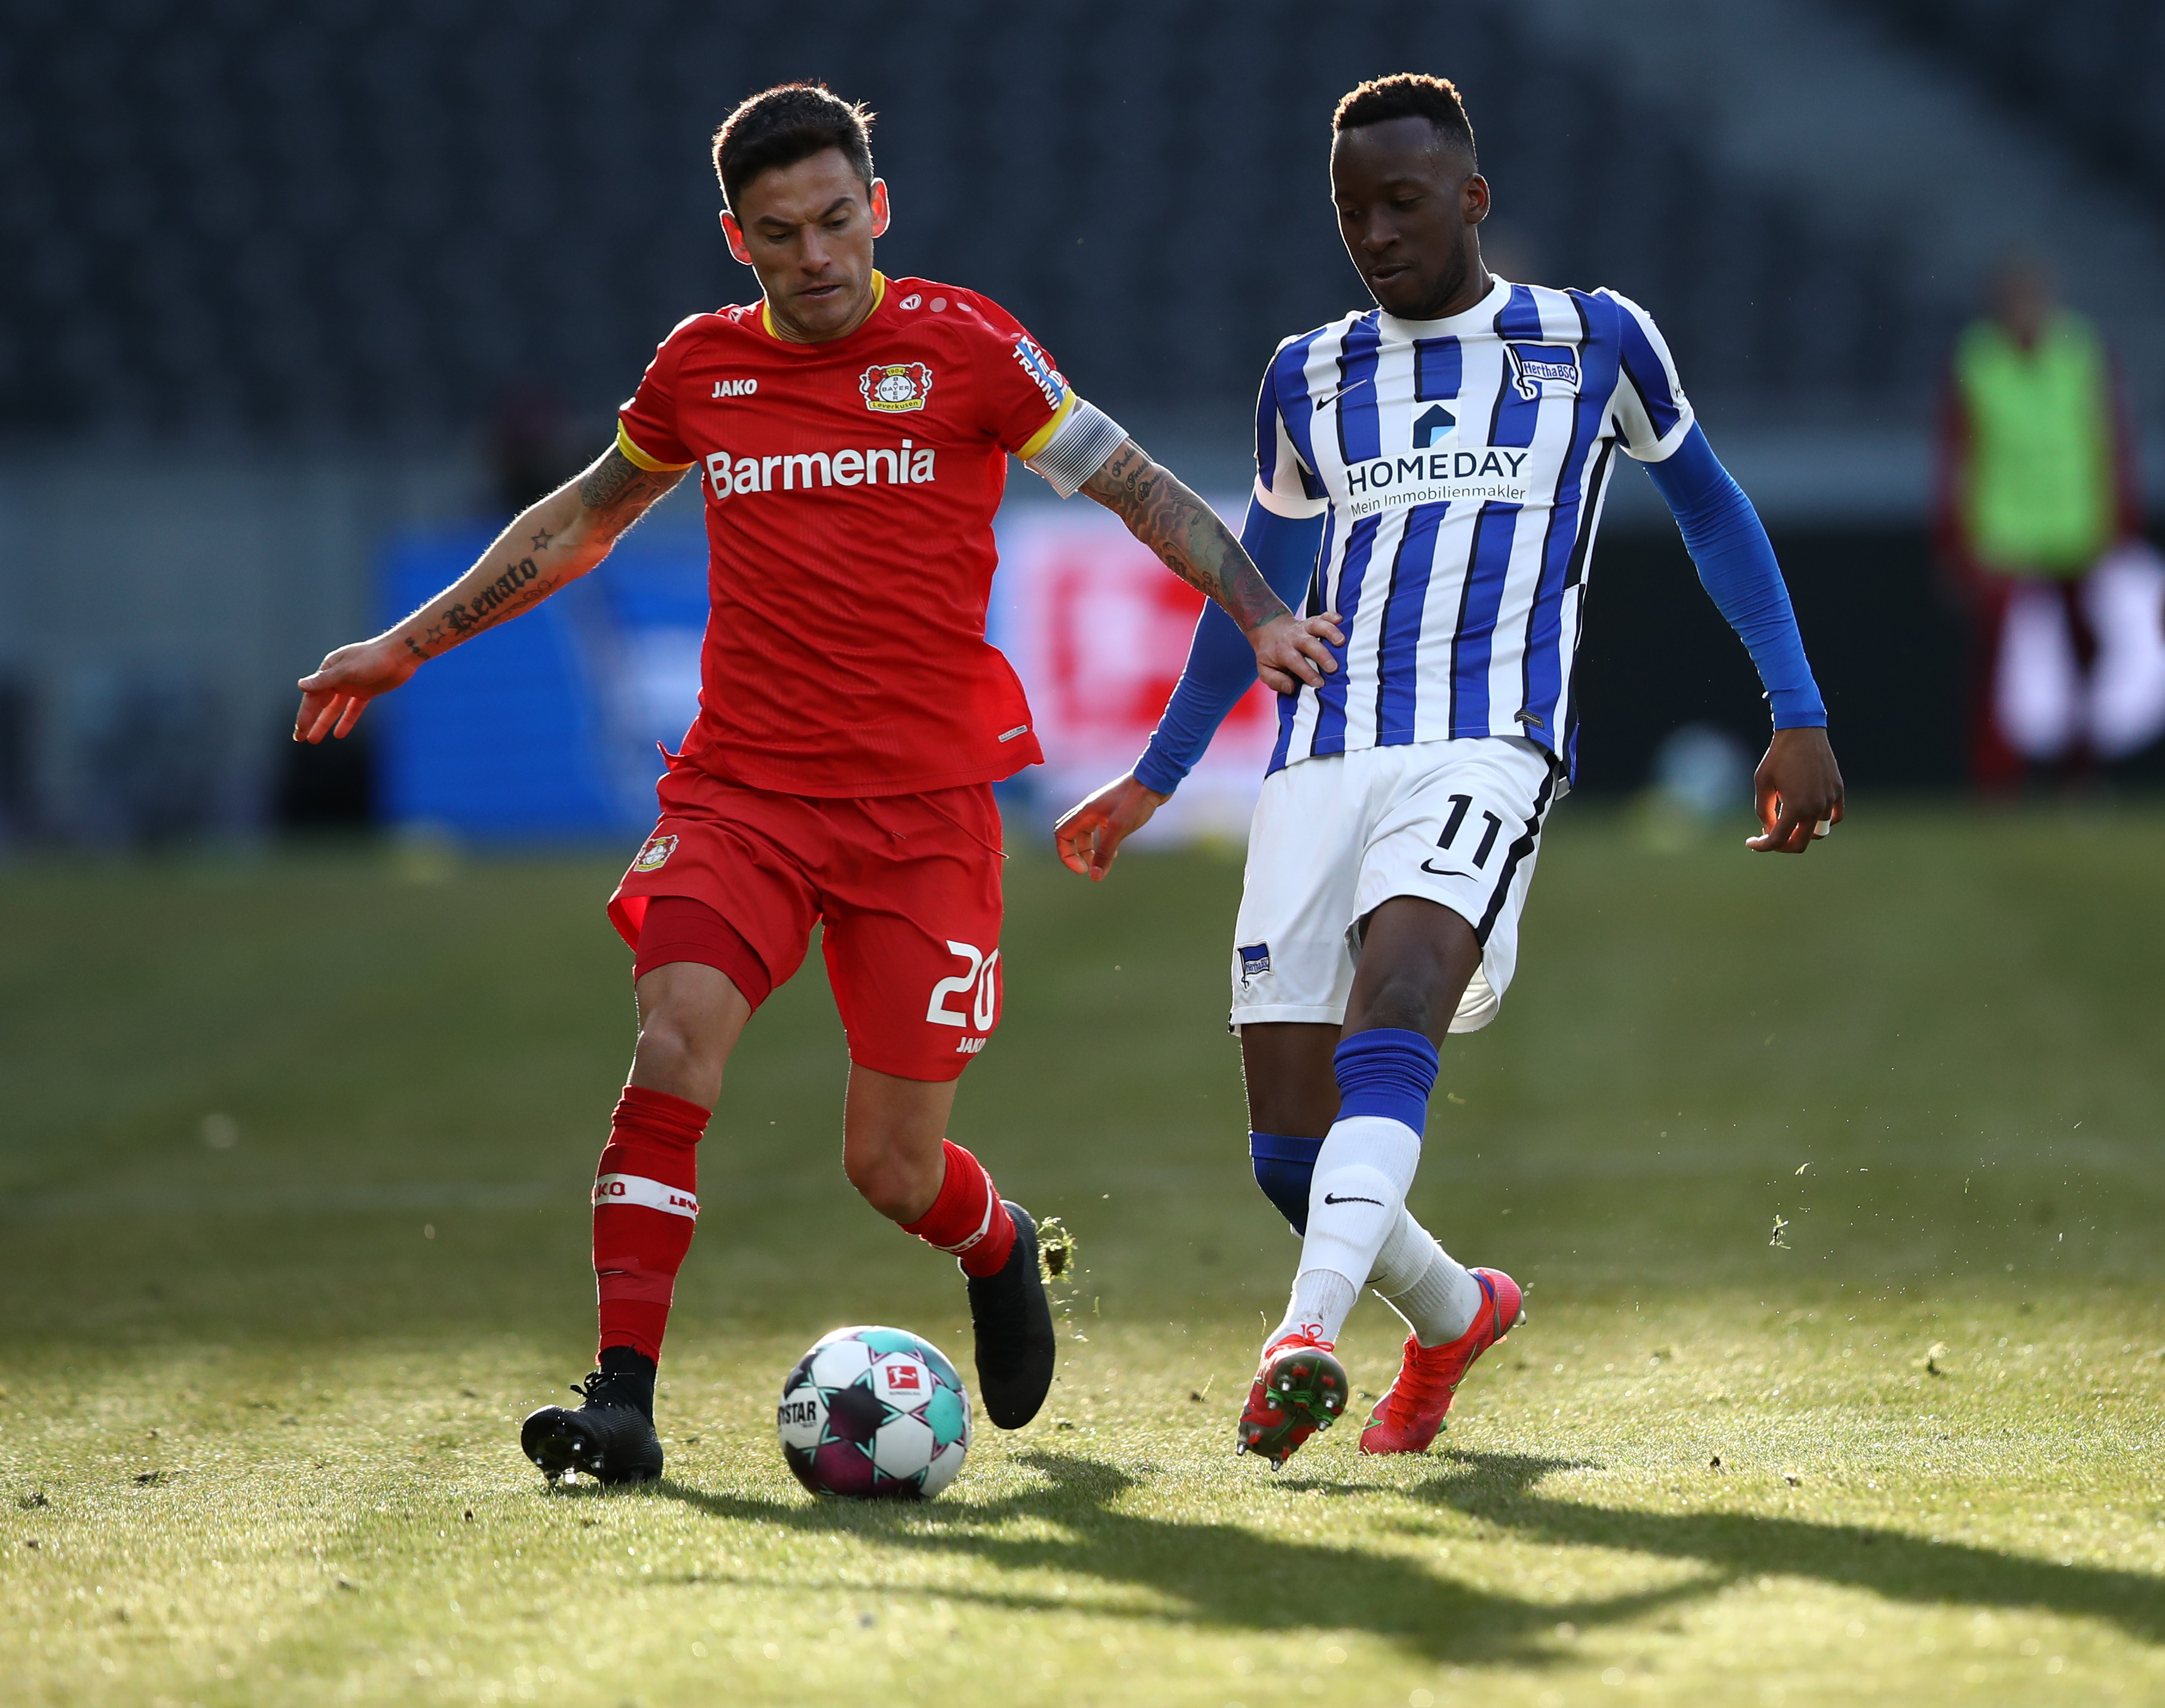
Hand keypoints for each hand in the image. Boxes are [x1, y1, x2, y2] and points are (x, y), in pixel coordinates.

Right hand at [294, 636, 418, 742]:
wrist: (401, 655)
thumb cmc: (373, 658)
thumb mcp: (347, 670)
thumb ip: (325, 680)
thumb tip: (301, 686)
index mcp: (329, 669)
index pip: (312, 696)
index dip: (305, 715)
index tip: (300, 731)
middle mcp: (337, 678)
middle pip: (320, 704)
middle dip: (310, 721)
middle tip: (300, 739)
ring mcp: (352, 686)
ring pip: (334, 708)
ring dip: (325, 723)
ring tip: (315, 740)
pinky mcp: (366, 692)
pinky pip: (353, 709)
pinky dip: (346, 721)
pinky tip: (339, 734)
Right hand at [1053, 773, 1169, 879]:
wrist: (1155, 780)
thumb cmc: (1135, 801)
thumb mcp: (1119, 829)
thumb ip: (1104, 853)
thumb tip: (1095, 877)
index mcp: (1085, 813)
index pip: (1062, 835)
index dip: (1066, 855)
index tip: (1082, 870)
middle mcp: (1089, 811)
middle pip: (1072, 836)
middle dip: (1076, 855)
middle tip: (1089, 870)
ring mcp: (1101, 811)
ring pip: (1087, 835)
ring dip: (1090, 851)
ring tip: (1103, 865)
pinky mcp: (1114, 813)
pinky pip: (1100, 831)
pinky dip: (1103, 844)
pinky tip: (1114, 853)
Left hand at [1248, 610, 1343, 694]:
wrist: (1268, 628)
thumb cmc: (1270, 653)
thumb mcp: (1265, 670)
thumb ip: (1275, 680)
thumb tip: (1291, 687)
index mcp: (1283, 651)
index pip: (1296, 662)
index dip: (1308, 673)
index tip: (1319, 683)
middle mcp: (1294, 638)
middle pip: (1308, 643)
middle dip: (1322, 655)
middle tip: (1333, 667)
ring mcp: (1304, 628)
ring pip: (1317, 626)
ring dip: (1330, 632)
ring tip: (1341, 641)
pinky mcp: (1312, 621)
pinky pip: (1322, 616)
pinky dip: (1331, 616)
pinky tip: (1340, 620)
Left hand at [1748, 727, 1844, 852]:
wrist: (1802, 733)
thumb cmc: (1778, 756)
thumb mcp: (1762, 783)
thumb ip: (1763, 810)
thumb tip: (1770, 829)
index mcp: (1796, 807)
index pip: (1779, 840)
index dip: (1763, 846)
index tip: (1752, 842)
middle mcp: (1816, 807)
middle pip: (1800, 843)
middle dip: (1782, 845)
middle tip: (1769, 837)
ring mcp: (1830, 800)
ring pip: (1817, 831)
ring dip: (1801, 831)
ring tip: (1786, 818)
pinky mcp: (1838, 791)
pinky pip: (1834, 817)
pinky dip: (1821, 821)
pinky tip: (1806, 814)